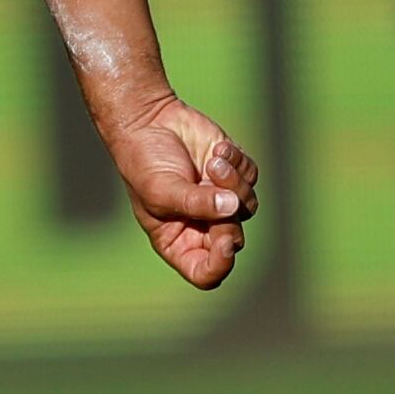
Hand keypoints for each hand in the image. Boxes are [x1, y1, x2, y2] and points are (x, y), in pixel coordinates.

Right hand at [106, 93, 257, 288]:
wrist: (149, 121)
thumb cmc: (143, 163)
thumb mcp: (161, 191)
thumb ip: (195, 203)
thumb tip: (232, 206)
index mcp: (178, 241)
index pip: (206, 272)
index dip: (220, 264)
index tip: (224, 242)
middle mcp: (202, 225)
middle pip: (233, 239)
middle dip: (227, 217)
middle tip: (212, 190)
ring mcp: (219, 199)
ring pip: (247, 206)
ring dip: (234, 183)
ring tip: (212, 162)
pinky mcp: (232, 173)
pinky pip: (251, 176)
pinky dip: (238, 162)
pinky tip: (217, 149)